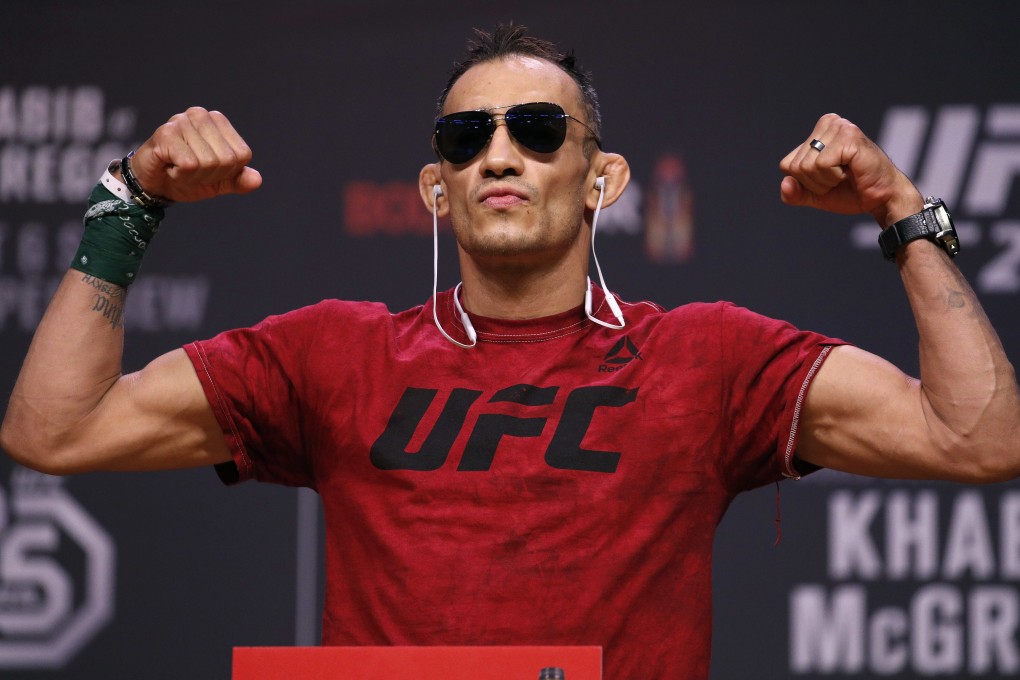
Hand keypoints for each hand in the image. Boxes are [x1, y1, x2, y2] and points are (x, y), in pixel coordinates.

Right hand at [125, 107, 262, 202]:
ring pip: (207, 162)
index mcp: (219, 122)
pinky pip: (188, 164)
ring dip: (193, 176)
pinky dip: (180, 174)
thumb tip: (256, 180)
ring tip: (179, 168)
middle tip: (191, 171)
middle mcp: (201, 115)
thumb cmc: (186, 177)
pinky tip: (170, 166)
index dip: (227, 172)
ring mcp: (182, 121)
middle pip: (226, 159)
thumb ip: (239, 180)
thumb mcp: (219, 182)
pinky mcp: (165, 133)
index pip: (242, 155)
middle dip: (210, 175)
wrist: (154, 184)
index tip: (208, 170)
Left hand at [779, 113, 922, 225]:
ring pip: (807, 166)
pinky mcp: (849, 136)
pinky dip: (834, 176)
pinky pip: (822, 164)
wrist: (881, 198)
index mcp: (817, 132)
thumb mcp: (814, 195)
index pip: (787, 165)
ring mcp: (839, 127)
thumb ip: (794, 193)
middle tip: (839, 178)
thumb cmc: (850, 192)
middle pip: (795, 166)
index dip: (805, 182)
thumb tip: (785, 183)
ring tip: (846, 174)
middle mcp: (828, 123)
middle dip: (816, 183)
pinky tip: (851, 170)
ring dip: (826, 180)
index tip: (828, 179)